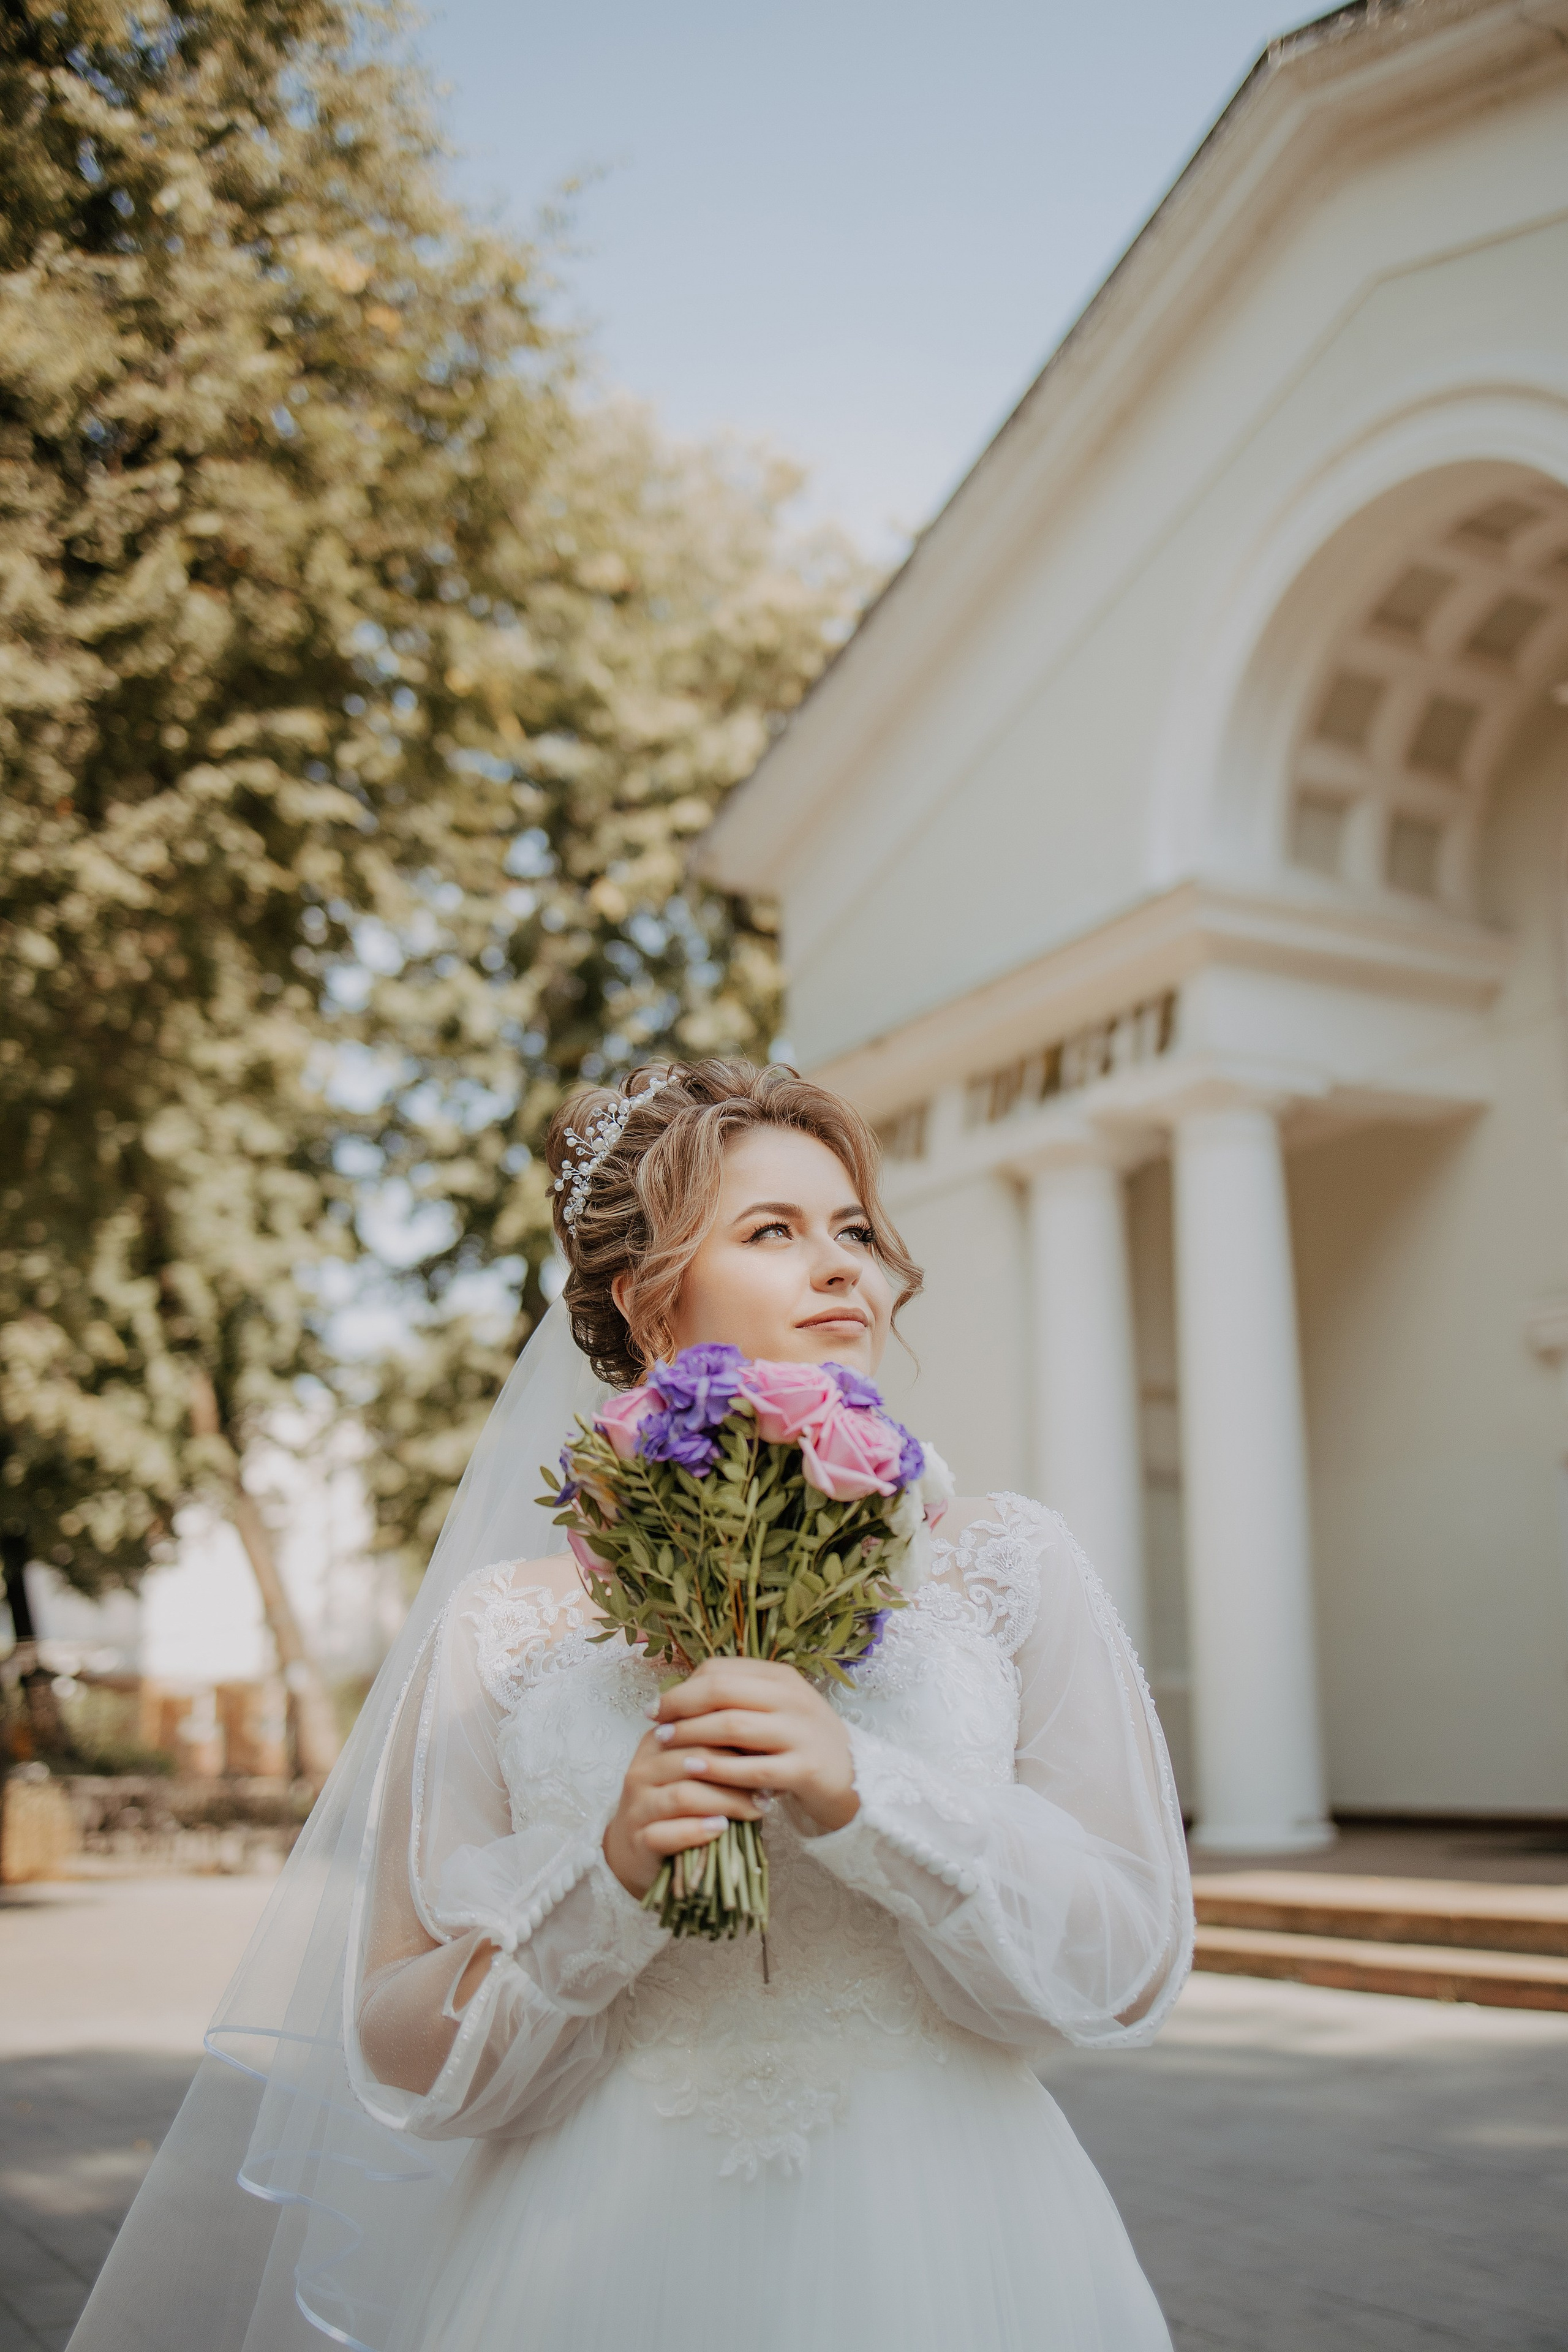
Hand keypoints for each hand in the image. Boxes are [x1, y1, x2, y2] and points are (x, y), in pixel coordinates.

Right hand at [603, 1703, 766, 1900]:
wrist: (636, 1848)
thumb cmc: (678, 1803)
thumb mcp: (694, 1772)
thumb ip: (718, 1753)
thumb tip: (767, 1743)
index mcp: (656, 1743)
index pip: (695, 1728)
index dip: (734, 1738)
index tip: (768, 1751)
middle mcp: (642, 1770)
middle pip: (692, 1760)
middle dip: (736, 1773)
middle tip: (769, 1788)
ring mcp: (637, 1806)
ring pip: (683, 1796)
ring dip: (726, 1802)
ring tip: (756, 1809)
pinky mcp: (638, 1840)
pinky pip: (667, 1833)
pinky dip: (697, 1831)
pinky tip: (722, 1829)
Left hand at [650, 1658, 858, 1838]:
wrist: (851, 1777)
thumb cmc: (798, 1742)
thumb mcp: (774, 1710)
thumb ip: (737, 1698)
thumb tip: (678, 1696)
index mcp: (781, 1677)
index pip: (721, 1670)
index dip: (682, 1687)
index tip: (657, 1707)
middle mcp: (793, 1698)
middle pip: (722, 1691)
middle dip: (681, 1706)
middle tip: (656, 1724)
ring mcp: (801, 1733)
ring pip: (734, 1727)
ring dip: (693, 1735)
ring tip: (666, 1744)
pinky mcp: (806, 1769)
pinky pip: (753, 1768)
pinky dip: (720, 1769)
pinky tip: (695, 1771)